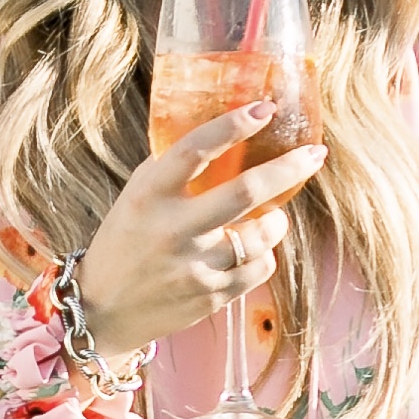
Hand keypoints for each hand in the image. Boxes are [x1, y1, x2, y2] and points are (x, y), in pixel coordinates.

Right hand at [76, 108, 326, 363]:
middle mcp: (172, 230)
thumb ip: (172, 169)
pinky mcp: (210, 296)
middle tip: (315, 154)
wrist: (103, 310)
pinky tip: (250, 250)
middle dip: (289, 169)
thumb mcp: (136, 197)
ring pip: (261, 234)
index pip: (194, 150)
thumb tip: (223, 133)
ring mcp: (193, 266)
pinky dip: (264, 253)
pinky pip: (260, 267)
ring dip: (277, 219)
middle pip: (245, 192)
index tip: (265, 108)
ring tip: (272, 215)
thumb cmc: (124, 242)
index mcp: (149, 196)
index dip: (232, 126)